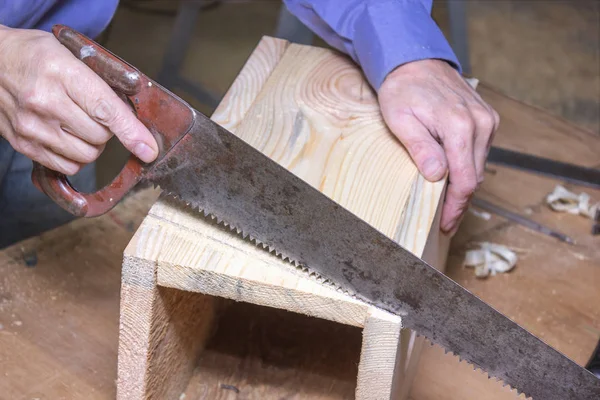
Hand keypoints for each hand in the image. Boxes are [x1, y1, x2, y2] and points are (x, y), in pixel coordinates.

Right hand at [0, 26, 157, 174]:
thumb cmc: (35, 55)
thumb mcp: (71, 54)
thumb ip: (104, 82)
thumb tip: (135, 116)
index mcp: (61, 73)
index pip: (105, 110)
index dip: (132, 132)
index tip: (149, 149)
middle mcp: (44, 102)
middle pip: (100, 137)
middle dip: (108, 130)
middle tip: (97, 115)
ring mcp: (31, 126)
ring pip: (86, 155)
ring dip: (93, 145)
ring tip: (80, 124)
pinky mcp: (23, 144)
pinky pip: (66, 166)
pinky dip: (75, 157)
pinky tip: (68, 137)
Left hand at [378, 59, 498, 233]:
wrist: (415, 61)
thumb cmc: (402, 90)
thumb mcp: (400, 120)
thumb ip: (420, 148)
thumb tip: (437, 176)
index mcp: (459, 126)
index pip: (465, 179)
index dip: (455, 207)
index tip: (445, 224)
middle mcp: (480, 123)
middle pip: (475, 177)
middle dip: (459, 202)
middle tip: (445, 222)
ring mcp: (487, 120)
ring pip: (479, 166)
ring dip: (464, 187)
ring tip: (447, 205)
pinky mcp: (487, 118)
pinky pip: (480, 152)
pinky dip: (468, 168)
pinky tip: (453, 178)